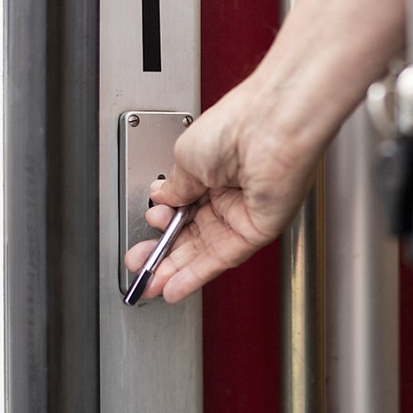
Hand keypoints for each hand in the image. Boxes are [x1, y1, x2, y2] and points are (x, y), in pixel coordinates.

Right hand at [124, 79, 319, 302]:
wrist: (271, 127)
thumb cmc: (237, 126)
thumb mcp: (185, 157)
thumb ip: (173, 186)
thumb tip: (160, 198)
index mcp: (212, 168)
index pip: (182, 207)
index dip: (161, 227)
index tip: (143, 238)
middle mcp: (229, 191)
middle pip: (192, 233)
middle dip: (163, 254)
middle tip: (140, 267)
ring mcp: (244, 211)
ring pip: (205, 250)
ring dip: (176, 270)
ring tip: (151, 284)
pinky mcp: (258, 229)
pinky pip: (224, 257)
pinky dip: (198, 274)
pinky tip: (175, 286)